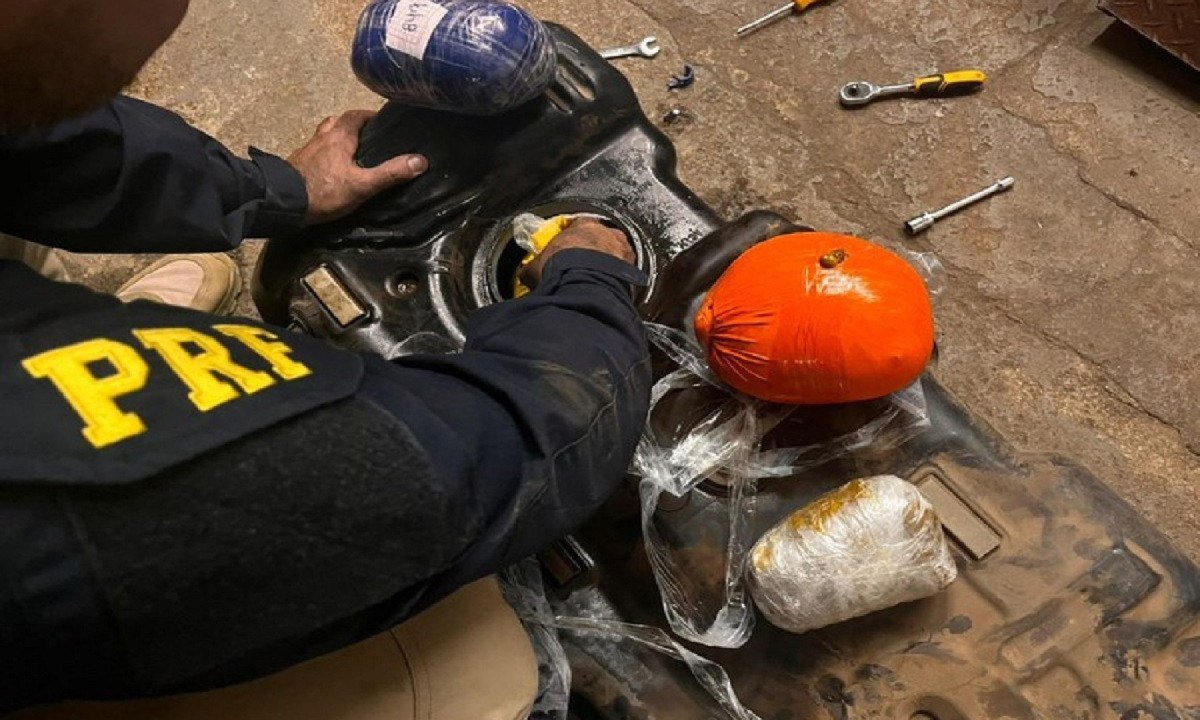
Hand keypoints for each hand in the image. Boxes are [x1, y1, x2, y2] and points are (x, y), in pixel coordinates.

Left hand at [287, 110, 427, 225]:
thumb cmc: (325, 190)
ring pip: (325, 136)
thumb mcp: (362, 185)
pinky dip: (325, 154)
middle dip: (353, 126)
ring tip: (350, 151)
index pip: (356, 115)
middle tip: (368, 137)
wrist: (283, 203)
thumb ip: (390, 173)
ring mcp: (307, 150)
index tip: (382, 123)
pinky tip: (331, 168)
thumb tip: (420, 161)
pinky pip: (315, 152)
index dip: (369, 116)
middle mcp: (322, 137)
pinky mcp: (298, 164)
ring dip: (337, 138)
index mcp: (339, 136)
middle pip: (338, 122)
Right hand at [518, 218, 634, 288]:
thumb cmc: (561, 267)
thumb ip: (533, 267)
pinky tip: (609, 288)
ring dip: (609, 263)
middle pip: (602, 237)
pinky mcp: (632, 268)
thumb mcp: (538, 266)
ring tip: (598, 278)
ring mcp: (623, 249)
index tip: (568, 247)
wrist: (584, 284)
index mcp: (584, 224)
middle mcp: (607, 231)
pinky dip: (618, 279)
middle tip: (584, 264)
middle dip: (594, 249)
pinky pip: (626, 272)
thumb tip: (525, 274)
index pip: (579, 224)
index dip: (573, 237)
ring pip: (617, 252)